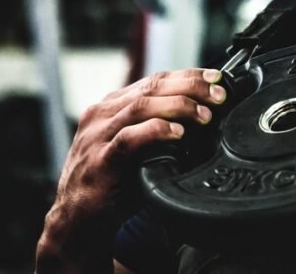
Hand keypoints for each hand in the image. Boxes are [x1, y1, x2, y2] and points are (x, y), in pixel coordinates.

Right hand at [35, 68, 226, 272]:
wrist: (76, 219)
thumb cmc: (112, 181)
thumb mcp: (135, 145)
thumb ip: (156, 125)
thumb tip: (202, 114)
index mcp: (112, 105)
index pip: (155, 79)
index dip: (188, 76)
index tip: (216, 79)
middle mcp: (103, 114)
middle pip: (153, 87)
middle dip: (191, 87)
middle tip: (218, 95)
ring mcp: (98, 136)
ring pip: (142, 106)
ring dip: (179, 106)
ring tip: (204, 114)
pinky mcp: (100, 160)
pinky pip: (129, 138)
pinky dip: (156, 131)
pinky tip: (177, 133)